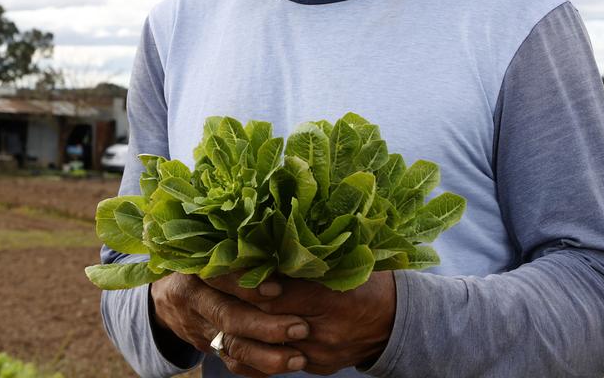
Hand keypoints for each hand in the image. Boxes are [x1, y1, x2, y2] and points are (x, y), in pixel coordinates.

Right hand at [150, 272, 310, 377]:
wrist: (167, 296)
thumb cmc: (206, 264)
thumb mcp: (215, 251)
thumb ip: (245, 256)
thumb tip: (290, 257)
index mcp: (198, 269)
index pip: (220, 277)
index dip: (246, 284)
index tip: (278, 289)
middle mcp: (195, 299)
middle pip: (228, 316)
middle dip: (265, 326)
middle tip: (300, 329)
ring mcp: (198, 327)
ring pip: (231, 346)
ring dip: (266, 356)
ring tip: (298, 358)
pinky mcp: (206, 346)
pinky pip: (231, 362)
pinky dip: (257, 368)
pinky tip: (282, 368)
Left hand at [214, 271, 396, 374]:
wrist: (398, 321)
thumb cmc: (370, 280)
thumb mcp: (345, 261)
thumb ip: (309, 258)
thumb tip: (268, 239)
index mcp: (330, 299)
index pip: (276, 294)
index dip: (246, 282)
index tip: (219, 265)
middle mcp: (321, 332)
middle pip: (265, 321)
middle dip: (232, 301)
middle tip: (204, 280)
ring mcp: (317, 354)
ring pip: (265, 348)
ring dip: (237, 329)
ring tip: (213, 307)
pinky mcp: (315, 367)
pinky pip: (276, 363)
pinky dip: (254, 348)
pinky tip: (235, 333)